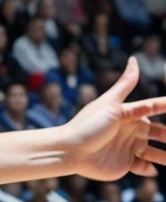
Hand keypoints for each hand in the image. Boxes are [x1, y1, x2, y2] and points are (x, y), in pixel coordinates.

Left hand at [65, 56, 165, 179]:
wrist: (72, 150)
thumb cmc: (90, 123)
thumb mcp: (110, 103)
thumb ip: (125, 84)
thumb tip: (134, 59)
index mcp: (128, 113)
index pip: (152, 107)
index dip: (164, 105)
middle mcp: (131, 129)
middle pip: (157, 131)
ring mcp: (128, 147)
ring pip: (154, 151)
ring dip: (164, 155)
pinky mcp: (125, 164)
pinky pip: (142, 167)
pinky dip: (149, 169)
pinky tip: (154, 170)